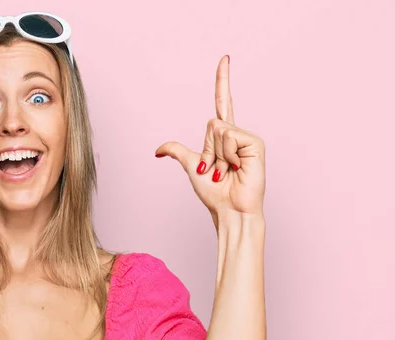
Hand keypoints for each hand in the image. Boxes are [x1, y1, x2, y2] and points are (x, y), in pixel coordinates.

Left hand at [155, 55, 265, 225]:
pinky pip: (229, 135)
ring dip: (216, 154)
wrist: (228, 209)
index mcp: (223, 138)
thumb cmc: (214, 192)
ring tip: (226, 170)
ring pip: (218, 129)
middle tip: (216, 170)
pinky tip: (237, 167)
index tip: (225, 58)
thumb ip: (177, 152)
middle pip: (210, 123)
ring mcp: (246, 138)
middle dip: (207, 150)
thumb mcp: (191, 167)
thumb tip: (157, 150)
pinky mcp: (255, 143)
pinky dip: (227, 154)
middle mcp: (236, 134)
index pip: (222, 102)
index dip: (222, 81)